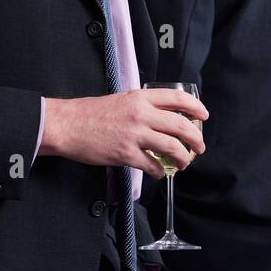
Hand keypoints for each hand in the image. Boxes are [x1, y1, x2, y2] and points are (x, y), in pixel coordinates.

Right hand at [41, 89, 207, 178]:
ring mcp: (134, 134)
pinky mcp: (125, 154)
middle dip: (195, 139)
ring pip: (171, 147)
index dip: (196, 107)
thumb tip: (163, 118)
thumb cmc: (91, 112)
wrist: (67, 125)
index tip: (203, 116)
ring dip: (182, 158)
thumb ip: (143, 106)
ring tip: (183, 163)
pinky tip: (159, 173)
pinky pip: (151, 165)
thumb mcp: (121, 99)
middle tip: (199, 147)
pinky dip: (159, 171)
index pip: (177, 99)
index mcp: (141, 97)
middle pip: (180, 126)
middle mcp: (141, 114)